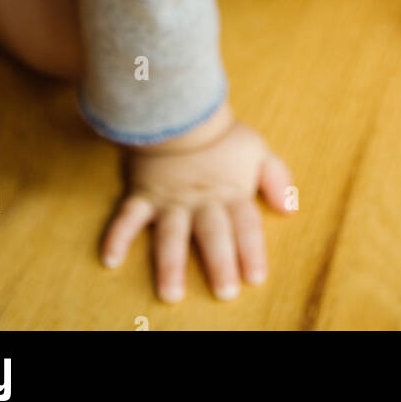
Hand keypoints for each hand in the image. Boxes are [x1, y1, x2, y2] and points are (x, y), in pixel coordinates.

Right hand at [99, 115, 295, 302]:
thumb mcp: (257, 149)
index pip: (245, 225)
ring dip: (171, 263)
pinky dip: (117, 236)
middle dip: (219, 262)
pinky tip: (110, 260)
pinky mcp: (143, 194)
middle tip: (224, 292)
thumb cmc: (220, 134)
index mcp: (229, 193)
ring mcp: (170, 200)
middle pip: (213, 233)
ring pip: (171, 234)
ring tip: (171, 293)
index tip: (255, 278)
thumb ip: (276, 178)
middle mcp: (201, 201)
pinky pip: (127, 216)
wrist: (179, 108)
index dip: (251, 250)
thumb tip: (290, 209)